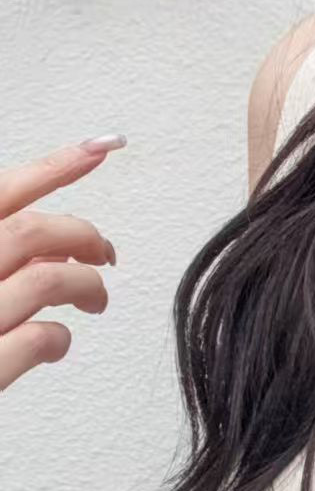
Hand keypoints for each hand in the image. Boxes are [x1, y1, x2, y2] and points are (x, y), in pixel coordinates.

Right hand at [0, 140, 123, 392]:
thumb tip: (57, 247)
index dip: (53, 165)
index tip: (103, 146)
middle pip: (31, 232)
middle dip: (82, 234)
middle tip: (107, 253)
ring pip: (46, 281)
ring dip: (85, 286)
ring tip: (94, 300)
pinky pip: (37, 341)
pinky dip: (59, 339)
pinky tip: (57, 344)